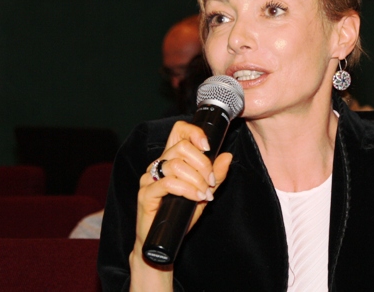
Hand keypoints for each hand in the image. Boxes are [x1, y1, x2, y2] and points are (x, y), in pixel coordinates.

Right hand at [129, 121, 232, 289]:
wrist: (164, 240)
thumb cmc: (181, 215)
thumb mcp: (204, 192)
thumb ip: (216, 176)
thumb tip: (227, 157)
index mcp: (171, 159)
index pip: (178, 131)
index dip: (194, 132)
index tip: (208, 146)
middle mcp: (158, 165)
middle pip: (181, 147)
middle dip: (202, 163)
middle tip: (211, 181)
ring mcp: (149, 178)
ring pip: (175, 164)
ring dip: (196, 179)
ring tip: (205, 193)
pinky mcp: (145, 193)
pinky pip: (168, 183)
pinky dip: (187, 189)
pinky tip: (196, 197)